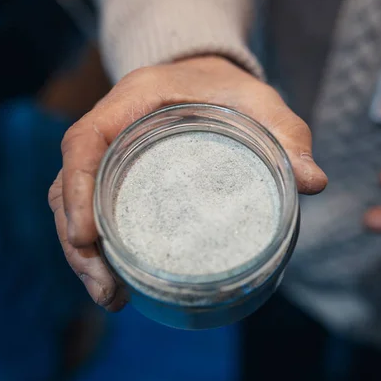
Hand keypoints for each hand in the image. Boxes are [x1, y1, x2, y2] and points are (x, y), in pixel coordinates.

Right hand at [48, 56, 327, 309]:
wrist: (210, 82)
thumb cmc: (231, 90)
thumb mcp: (261, 104)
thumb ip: (286, 136)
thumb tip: (313, 183)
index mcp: (132, 102)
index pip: (83, 142)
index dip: (77, 189)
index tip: (87, 236)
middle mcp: (110, 130)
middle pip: (67, 186)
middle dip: (78, 243)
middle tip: (108, 291)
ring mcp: (109, 156)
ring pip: (73, 205)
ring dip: (84, 255)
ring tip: (112, 297)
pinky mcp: (119, 178)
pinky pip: (95, 211)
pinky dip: (100, 247)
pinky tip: (120, 281)